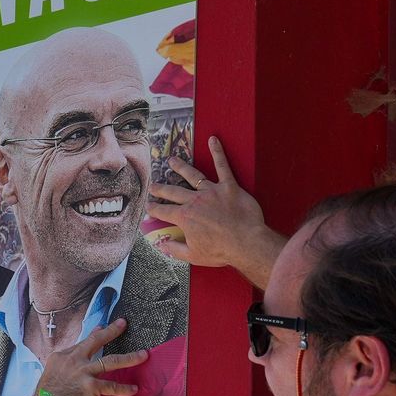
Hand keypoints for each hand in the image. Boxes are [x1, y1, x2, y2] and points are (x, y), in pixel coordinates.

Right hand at [34, 318, 147, 395]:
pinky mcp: (91, 386)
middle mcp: (73, 359)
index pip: (82, 342)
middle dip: (112, 331)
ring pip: (111, 361)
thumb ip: (65, 365)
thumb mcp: (51, 373)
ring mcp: (83, 371)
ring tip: (143, 355)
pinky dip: (124, 389)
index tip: (103, 327)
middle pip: (96, 341)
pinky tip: (134, 389)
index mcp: (62, 356)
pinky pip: (111, 386)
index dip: (94, 334)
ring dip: (129, 358)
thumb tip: (74, 360)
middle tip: (123, 323)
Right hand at [149, 135, 283, 288]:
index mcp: (185, 217)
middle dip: (161, 188)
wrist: (246, 243)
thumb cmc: (221, 251)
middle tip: (153, 186)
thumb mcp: (193, 255)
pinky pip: (222, 166)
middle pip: (173, 191)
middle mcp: (195, 201)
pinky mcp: (229, 186)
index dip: (154, 209)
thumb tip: (163, 245)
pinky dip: (218, 152)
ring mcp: (211, 191)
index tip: (149, 207)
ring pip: (192, 175)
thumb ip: (175, 249)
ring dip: (180, 167)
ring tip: (171, 161)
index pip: (164, 211)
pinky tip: (213, 140)